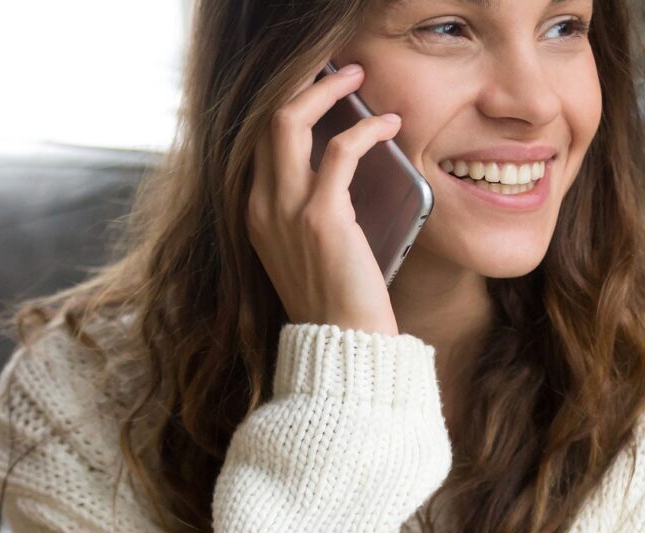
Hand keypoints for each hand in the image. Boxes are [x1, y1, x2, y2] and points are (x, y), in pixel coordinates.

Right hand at [246, 62, 402, 336]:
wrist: (343, 350)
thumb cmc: (337, 303)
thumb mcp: (308, 251)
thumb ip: (310, 211)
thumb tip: (340, 167)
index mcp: (255, 214)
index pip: (257, 140)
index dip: (288, 104)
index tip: (318, 86)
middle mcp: (260, 207)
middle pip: (263, 118)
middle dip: (300, 83)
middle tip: (339, 70)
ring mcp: (286, 211)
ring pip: (288, 121)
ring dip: (326, 89)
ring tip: (359, 77)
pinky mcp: (321, 219)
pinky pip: (340, 151)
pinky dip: (367, 130)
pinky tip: (389, 126)